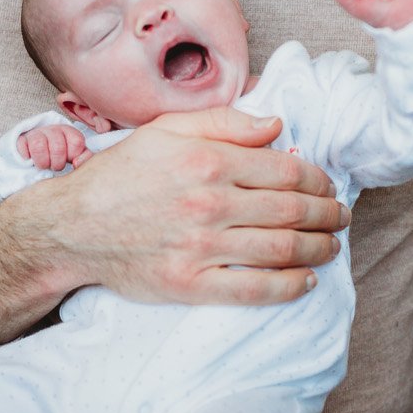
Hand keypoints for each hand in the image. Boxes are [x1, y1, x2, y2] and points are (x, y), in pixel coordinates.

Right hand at [17, 123, 89, 170]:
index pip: (76, 142)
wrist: (39, 148)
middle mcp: (53, 129)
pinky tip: (31, 160)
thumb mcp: (76, 154)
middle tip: (55, 165)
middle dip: (57, 163)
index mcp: (70, 132)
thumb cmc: (60, 154)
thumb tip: (77, 163)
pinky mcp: (22, 139)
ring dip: (42, 162)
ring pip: (39, 146)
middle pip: (57, 147)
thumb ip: (84, 158)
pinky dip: (27, 157)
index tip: (68, 160)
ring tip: (44, 165)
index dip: (72, 156)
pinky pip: (23, 147)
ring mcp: (37, 133)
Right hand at [49, 107, 350, 305]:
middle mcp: (209, 203)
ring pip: (282, 249)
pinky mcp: (190, 284)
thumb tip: (275, 124)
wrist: (71, 227)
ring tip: (332, 246)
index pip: (285, 169)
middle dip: (328, 214)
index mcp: (207, 161)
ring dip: (319, 249)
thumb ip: (223, 122)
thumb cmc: (119, 176)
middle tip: (342, 216)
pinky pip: (254, 290)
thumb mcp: (165, 130)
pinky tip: (306, 282)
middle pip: (292, 210)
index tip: (328, 185)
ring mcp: (201, 247)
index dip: (318, 178)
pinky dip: (289, 287)